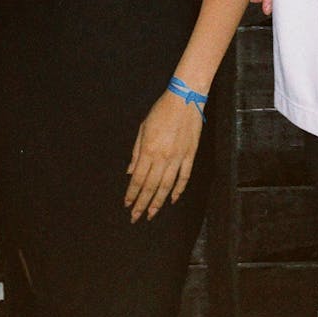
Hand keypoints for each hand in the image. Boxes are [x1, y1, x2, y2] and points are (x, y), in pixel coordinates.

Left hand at [124, 91, 202, 221]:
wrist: (185, 99)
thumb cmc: (161, 110)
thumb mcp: (143, 127)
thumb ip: (136, 151)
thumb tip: (131, 172)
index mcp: (148, 150)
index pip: (138, 179)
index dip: (132, 194)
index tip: (127, 205)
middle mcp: (163, 157)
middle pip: (151, 187)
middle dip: (142, 204)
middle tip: (135, 217)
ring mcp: (178, 157)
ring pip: (167, 186)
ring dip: (158, 202)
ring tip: (151, 214)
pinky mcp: (190, 155)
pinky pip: (184, 177)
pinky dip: (178, 190)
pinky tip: (173, 199)